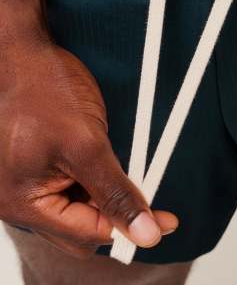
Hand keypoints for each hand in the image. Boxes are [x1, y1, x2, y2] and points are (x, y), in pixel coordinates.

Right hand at [0, 31, 177, 257]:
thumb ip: (114, 192)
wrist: (25, 56)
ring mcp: (25, 186)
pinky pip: (69, 191)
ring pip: (77, 211)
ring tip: (126, 175)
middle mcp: (18, 201)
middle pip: (80, 229)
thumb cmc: (45, 89)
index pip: (86, 234)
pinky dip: (94, 184)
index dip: (127, 228)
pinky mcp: (36, 171)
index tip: (163, 221)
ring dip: (105, 198)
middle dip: (115, 214)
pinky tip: (106, 168)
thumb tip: (144, 233)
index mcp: (21, 202)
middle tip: (150, 199)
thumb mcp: (86, 143)